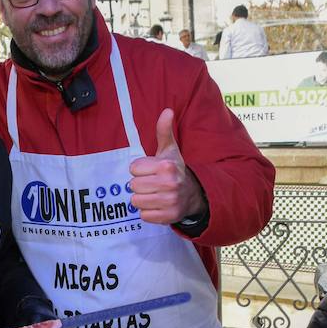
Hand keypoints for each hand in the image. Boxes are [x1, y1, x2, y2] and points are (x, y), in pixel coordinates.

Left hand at [129, 108, 205, 223]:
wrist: (193, 194)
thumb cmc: (174, 169)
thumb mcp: (169, 150)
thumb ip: (164, 131)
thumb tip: (167, 110)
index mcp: (167, 166)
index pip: (133, 169)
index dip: (139, 169)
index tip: (151, 170)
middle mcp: (170, 183)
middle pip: (133, 185)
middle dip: (140, 184)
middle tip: (152, 183)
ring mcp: (170, 201)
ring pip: (136, 201)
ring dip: (142, 199)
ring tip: (154, 194)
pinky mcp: (169, 217)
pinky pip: (143, 216)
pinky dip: (148, 212)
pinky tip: (158, 205)